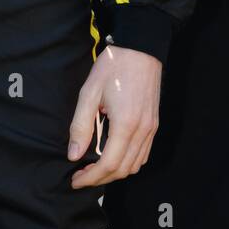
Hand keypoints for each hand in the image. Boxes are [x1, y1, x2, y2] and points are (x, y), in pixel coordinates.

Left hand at [67, 43, 160, 186]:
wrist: (139, 49)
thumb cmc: (113, 67)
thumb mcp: (89, 93)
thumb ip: (80, 126)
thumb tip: (74, 154)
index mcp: (126, 125)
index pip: (108, 165)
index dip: (90, 177)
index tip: (75, 180)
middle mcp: (142, 131)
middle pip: (123, 170)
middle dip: (100, 179)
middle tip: (81, 177)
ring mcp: (151, 129)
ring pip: (135, 165)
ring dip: (115, 173)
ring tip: (94, 169)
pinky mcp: (154, 124)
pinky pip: (143, 154)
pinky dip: (128, 162)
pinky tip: (113, 157)